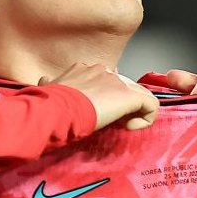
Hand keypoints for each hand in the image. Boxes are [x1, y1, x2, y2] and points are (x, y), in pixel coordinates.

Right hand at [42, 63, 159, 130]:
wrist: (57, 109)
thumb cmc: (49, 103)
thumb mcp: (47, 88)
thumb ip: (51, 83)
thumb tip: (45, 81)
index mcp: (85, 69)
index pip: (106, 81)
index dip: (105, 98)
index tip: (97, 113)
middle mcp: (103, 71)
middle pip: (124, 87)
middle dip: (121, 105)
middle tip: (111, 122)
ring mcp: (118, 82)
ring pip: (140, 94)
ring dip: (134, 112)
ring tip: (122, 125)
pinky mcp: (130, 96)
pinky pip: (151, 105)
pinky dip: (146, 118)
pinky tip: (130, 128)